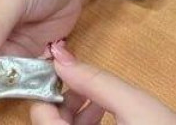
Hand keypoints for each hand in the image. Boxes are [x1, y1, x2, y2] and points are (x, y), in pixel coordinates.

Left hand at [30, 41, 175, 124]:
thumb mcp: (135, 105)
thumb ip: (96, 81)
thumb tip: (62, 58)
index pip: (40, 117)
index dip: (47, 90)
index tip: (59, 70)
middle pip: (50, 124)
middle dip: (64, 100)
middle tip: (82, 80)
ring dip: (74, 112)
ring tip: (98, 97)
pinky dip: (83, 124)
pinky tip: (103, 112)